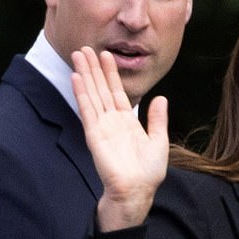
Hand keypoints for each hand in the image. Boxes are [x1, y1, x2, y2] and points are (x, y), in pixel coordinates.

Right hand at [71, 47, 168, 230]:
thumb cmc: (148, 173)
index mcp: (127, 122)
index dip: (111, 73)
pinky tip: (76, 78)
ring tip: (78, 55)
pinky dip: (81, 93)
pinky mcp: (94, 135)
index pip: (116, 92)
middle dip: (93, 68)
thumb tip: (161, 98)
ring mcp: (102, 127)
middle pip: (100, 89)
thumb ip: (157, 120)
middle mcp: (112, 122)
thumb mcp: (159, 141)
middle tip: (85, 48)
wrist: (137, 191)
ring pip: (92, 94)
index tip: (106, 55)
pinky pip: (87, 110)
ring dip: (85, 74)